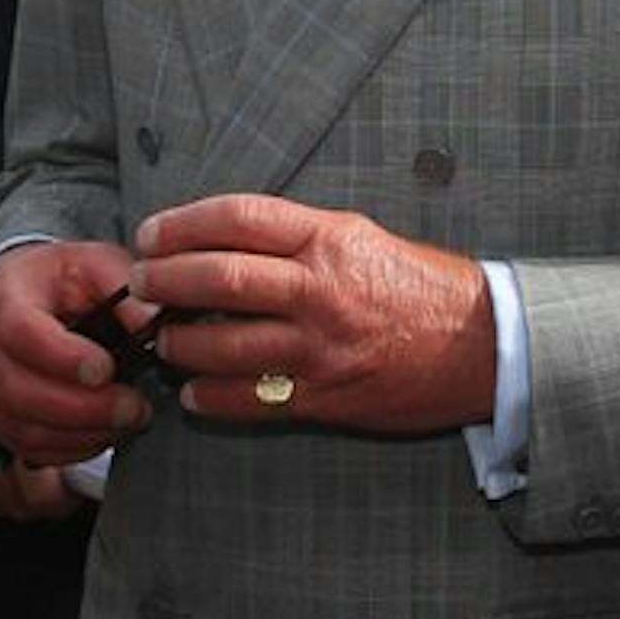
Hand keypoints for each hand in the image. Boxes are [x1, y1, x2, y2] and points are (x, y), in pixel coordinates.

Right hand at [0, 239, 151, 469]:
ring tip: (128, 419)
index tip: (106, 368)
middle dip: (84, 409)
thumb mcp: (87, 262)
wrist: (5, 301)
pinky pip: (34, 450)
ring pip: (27, 431)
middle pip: (21, 393)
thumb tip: (151, 321)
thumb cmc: (49, 282)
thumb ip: (120, 284)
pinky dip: (75, 449)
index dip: (63, 356)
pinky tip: (106, 431)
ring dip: (84, 434)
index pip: (20, 332)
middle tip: (133, 406)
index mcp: (2, 301)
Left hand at [128, 193, 495, 430]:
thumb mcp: (361, 237)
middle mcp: (321, 288)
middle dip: (165, 281)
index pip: (238, 218)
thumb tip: (222, 240)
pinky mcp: (326, 396)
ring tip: (163, 341)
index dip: (182, 224)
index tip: (150, 234)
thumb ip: (296, 237)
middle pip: (220, 278)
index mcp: (329, 237)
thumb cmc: (418, 286)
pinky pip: (251, 400)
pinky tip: (194, 392)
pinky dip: (211, 397)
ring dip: (180, 344)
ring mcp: (322, 347)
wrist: (481, 345)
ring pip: (225, 345)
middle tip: (139, 283)